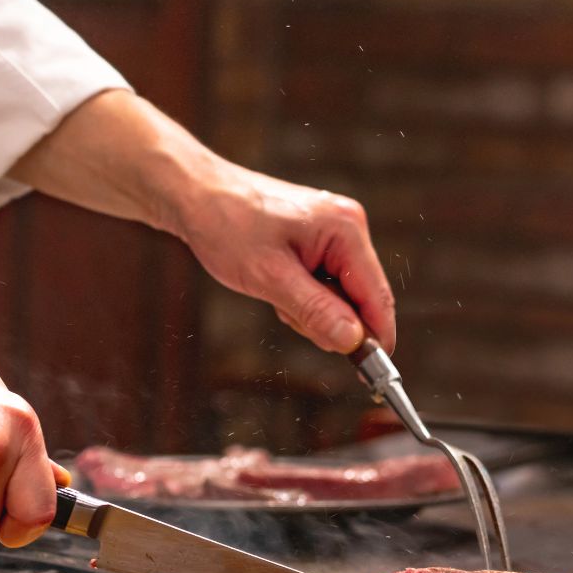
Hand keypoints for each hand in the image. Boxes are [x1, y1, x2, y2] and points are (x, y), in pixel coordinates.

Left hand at [7, 91, 393, 354]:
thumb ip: (315, 311)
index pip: (377, 296)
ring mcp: (333, 232)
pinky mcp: (317, 240)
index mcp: (345, 229)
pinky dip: (301, 295)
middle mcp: (347, 227)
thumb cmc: (226, 227)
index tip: (374, 376)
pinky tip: (273, 283)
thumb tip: (354, 342)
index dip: (378, 339)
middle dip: (329, 320)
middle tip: (286, 313)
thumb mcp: (269, 278)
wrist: (195, 196)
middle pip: (360, 298)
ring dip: (310, 309)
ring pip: (339, 295)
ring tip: (272, 290)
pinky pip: (323, 283)